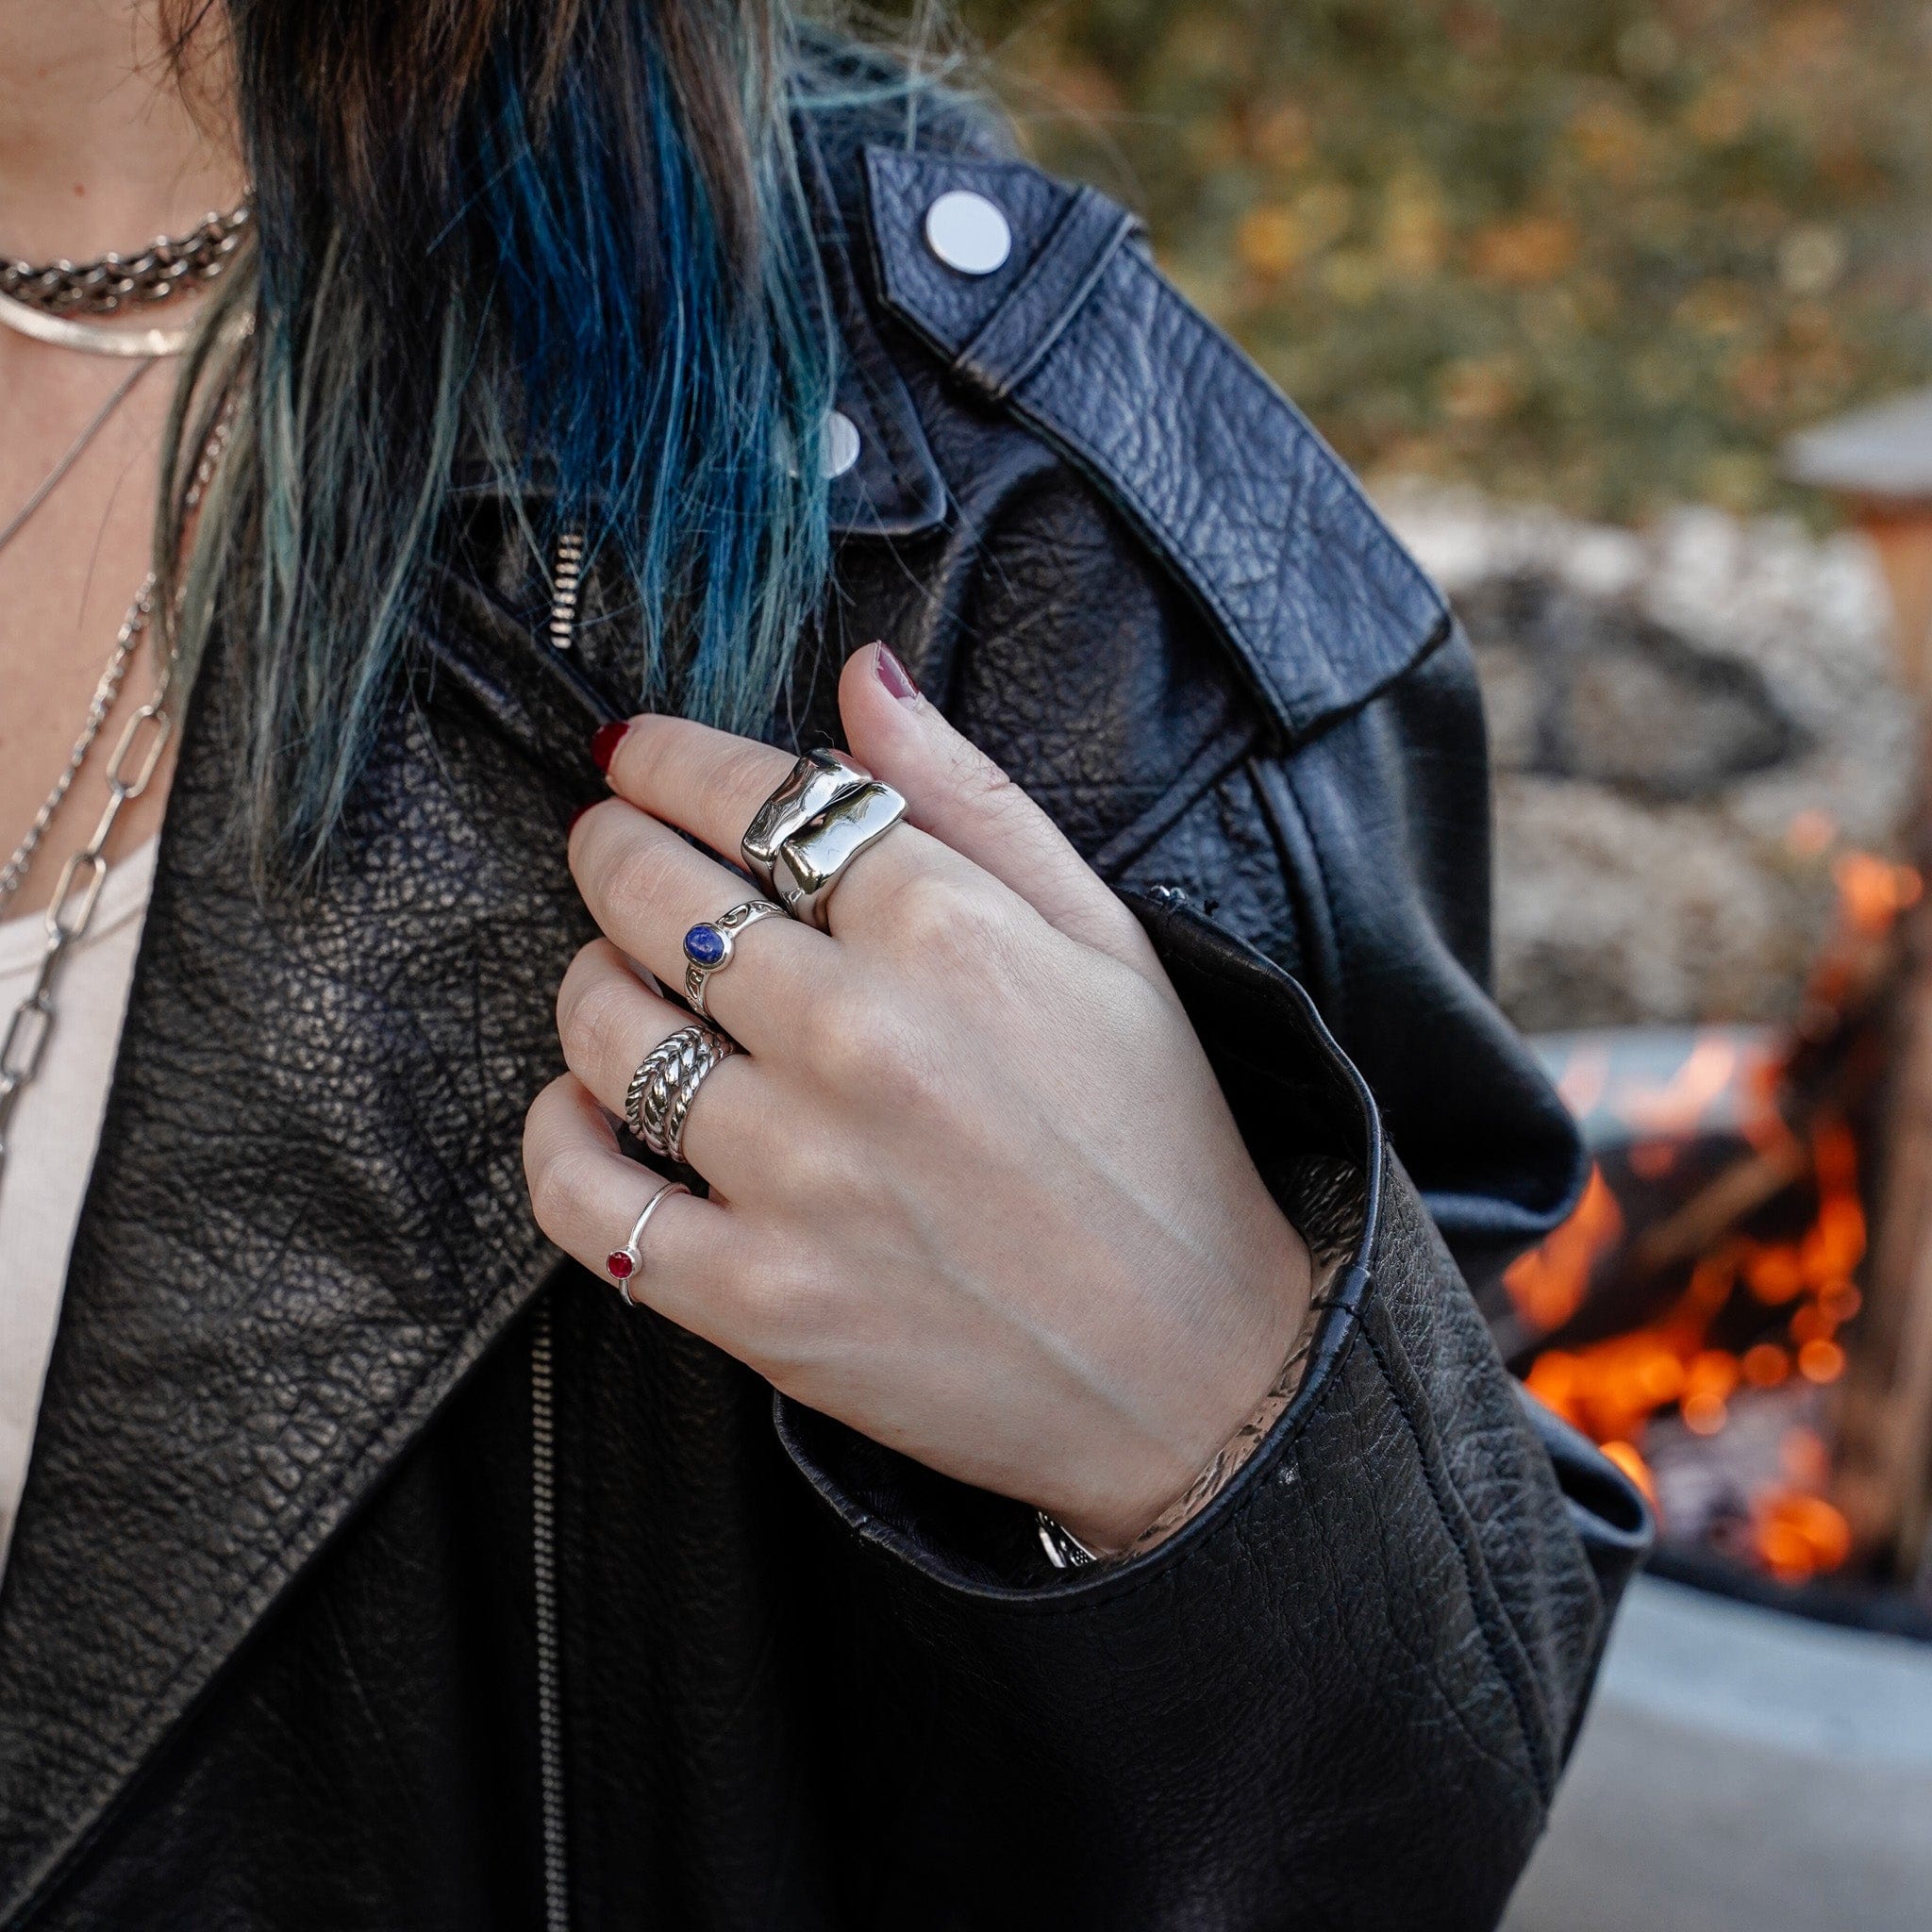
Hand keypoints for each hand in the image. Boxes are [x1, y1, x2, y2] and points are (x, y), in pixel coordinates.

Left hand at [522, 644, 1311, 1553]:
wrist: (1198, 1368)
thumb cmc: (1158, 1140)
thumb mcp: (1106, 938)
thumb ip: (973, 796)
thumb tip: (860, 673)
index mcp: (947, 930)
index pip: (752, 798)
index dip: (668, 758)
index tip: (636, 754)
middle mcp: (857, 1037)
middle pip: (651, 893)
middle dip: (608, 844)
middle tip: (606, 841)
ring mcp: (797, 1174)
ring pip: (600, 1029)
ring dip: (584, 981)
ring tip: (614, 976)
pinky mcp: (759, 1299)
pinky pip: (583, 1198)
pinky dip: (556, 1139)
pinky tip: (581, 1111)